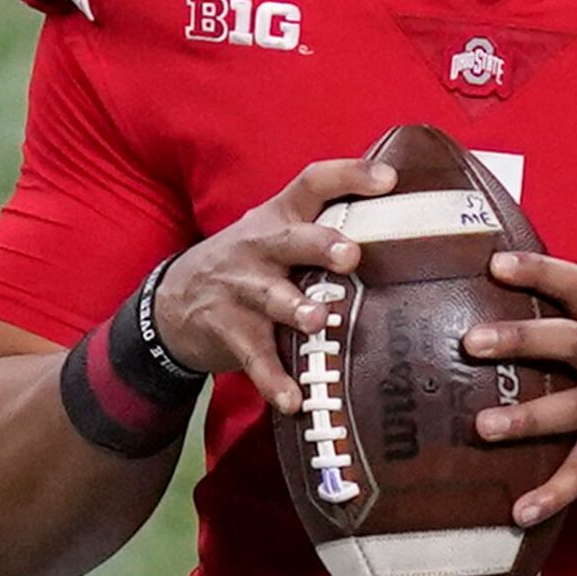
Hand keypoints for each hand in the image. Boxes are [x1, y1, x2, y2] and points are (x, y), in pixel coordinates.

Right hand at [145, 157, 393, 415]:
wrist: (172, 303)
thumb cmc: (250, 265)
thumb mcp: (275, 235)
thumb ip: (322, 230)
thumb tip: (404, 228)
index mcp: (278, 218)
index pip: (313, 184)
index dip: (349, 175)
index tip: (389, 178)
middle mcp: (260, 247)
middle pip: (291, 240)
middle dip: (321, 245)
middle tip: (351, 254)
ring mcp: (242, 289)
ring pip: (272, 298)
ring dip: (296, 309)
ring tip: (319, 320)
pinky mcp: (229, 331)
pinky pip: (255, 358)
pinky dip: (273, 380)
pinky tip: (294, 399)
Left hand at [462, 251, 576, 527]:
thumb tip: (500, 310)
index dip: (538, 272)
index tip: (495, 264)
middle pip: (569, 342)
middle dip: (520, 340)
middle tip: (472, 341)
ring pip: (571, 409)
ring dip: (526, 418)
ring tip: (483, 426)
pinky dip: (553, 494)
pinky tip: (520, 512)